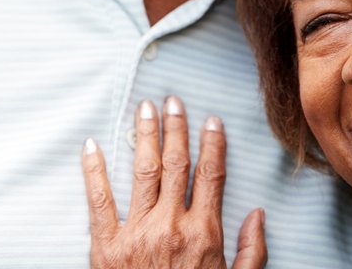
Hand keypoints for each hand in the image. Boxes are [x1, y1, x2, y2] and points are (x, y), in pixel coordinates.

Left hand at [82, 96, 266, 267]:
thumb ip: (252, 251)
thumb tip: (258, 214)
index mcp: (203, 233)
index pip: (211, 173)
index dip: (212, 142)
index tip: (211, 119)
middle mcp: (170, 225)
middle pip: (175, 163)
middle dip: (175, 127)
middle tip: (173, 100)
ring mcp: (136, 233)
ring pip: (143, 171)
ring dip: (145, 135)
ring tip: (145, 109)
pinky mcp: (105, 247)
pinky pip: (98, 202)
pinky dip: (94, 171)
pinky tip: (93, 146)